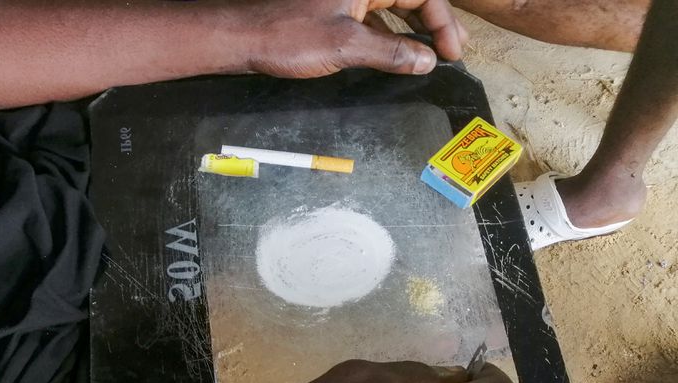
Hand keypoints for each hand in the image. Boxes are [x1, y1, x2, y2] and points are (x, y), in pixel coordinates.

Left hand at [239, 0, 467, 77]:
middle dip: (433, 23)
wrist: (244, 37)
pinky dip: (389, 33)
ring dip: (413, 30)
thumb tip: (426, 61)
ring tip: (430, 55)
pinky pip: (373, 16)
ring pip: (392, 6)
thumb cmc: (288, 36)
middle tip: (451, 52)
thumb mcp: (345, 47)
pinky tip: (398, 53)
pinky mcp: (335, 7)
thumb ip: (390, 53)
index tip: (452, 52)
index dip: (442, 22)